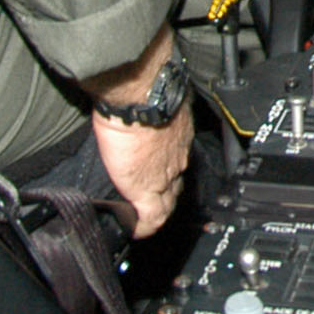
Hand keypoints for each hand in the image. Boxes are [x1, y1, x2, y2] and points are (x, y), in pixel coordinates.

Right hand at [81, 25, 190, 237]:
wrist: (139, 93)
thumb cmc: (143, 84)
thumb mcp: (151, 94)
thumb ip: (148, 101)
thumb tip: (136, 92)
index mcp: (178, 130)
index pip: (178, 155)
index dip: (171, 167)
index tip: (165, 173)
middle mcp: (177, 153)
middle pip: (177, 180)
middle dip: (169, 191)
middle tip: (157, 200)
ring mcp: (164, 172)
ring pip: (166, 199)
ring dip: (156, 209)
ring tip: (144, 217)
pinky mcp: (146, 186)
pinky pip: (149, 215)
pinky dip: (143, 225)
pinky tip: (135, 230)